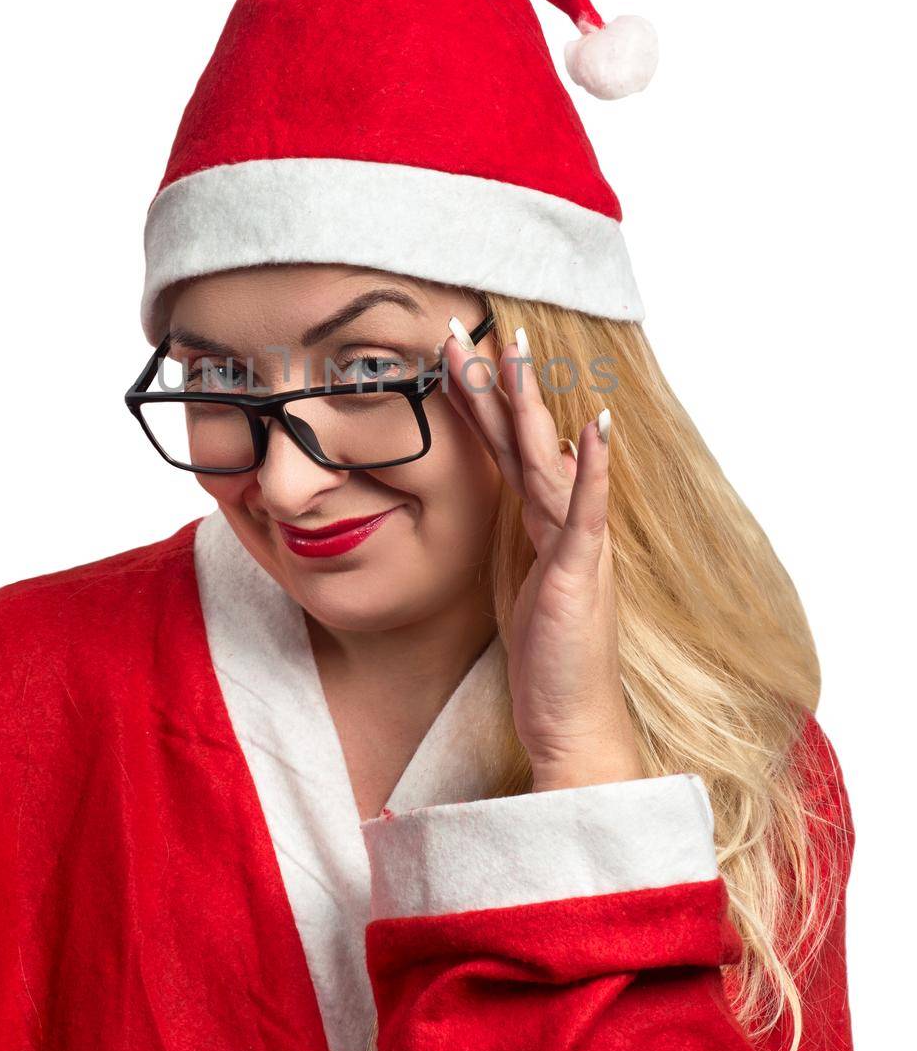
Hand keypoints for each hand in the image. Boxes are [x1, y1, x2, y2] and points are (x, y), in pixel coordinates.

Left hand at [441, 320, 643, 790]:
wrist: (578, 725)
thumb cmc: (552, 662)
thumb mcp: (525, 588)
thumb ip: (524, 540)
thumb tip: (510, 503)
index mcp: (542, 524)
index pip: (507, 449)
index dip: (481, 402)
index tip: (455, 355)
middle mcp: (561, 522)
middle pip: (525, 438)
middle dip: (498, 382)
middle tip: (472, 326)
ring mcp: (576, 543)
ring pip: (548, 459)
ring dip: (532, 403)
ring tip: (517, 352)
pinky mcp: (581, 573)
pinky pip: (586, 512)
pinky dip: (592, 469)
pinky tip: (594, 428)